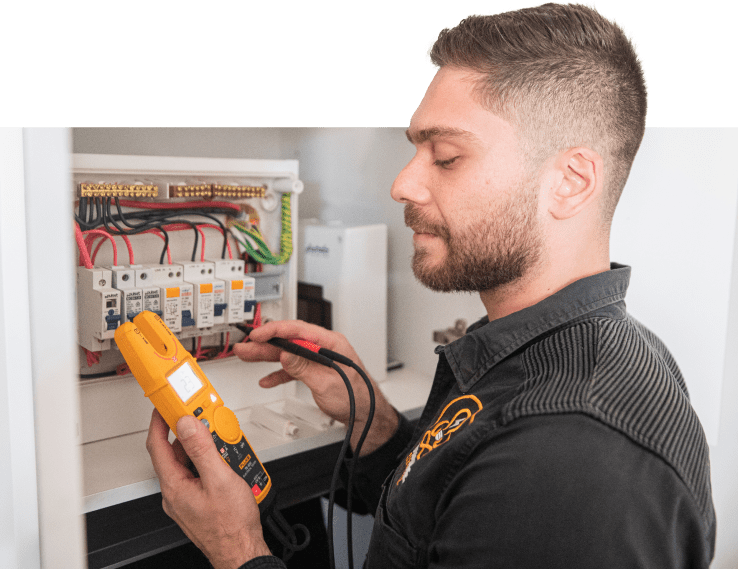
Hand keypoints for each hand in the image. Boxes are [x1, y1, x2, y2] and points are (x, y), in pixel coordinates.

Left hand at [146, 410, 271, 568]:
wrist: (242, 551)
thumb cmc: (231, 525)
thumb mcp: (219, 479)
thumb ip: (202, 449)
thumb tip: (187, 425)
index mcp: (174, 486)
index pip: (157, 445)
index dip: (159, 421)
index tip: (165, 405)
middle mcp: (175, 493)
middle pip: (173, 453)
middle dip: (187, 432)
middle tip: (199, 416)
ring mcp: (186, 499)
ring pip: (187, 463)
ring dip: (201, 447)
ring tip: (218, 437)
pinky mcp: (198, 502)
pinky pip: (197, 474)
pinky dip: (208, 461)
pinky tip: (224, 459)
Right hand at [232, 320, 398, 455]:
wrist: (366, 416)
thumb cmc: (356, 398)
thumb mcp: (326, 383)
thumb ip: (304, 367)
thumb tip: (285, 353)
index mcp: (330, 343)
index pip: (298, 330)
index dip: (275, 331)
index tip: (257, 334)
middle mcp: (324, 348)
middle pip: (289, 341)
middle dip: (265, 343)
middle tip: (245, 346)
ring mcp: (319, 360)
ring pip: (288, 354)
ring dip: (267, 356)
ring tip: (248, 356)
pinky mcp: (315, 372)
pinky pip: (293, 369)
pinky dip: (279, 373)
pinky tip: (266, 379)